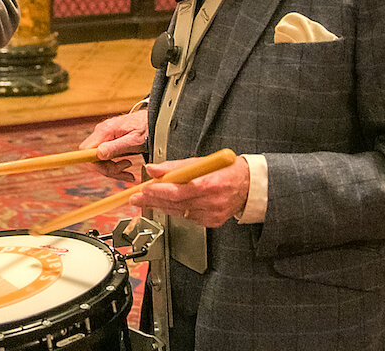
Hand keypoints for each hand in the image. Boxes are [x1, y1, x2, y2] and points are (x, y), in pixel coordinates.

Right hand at [78, 107, 147, 181]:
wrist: (154, 120)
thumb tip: (98, 154)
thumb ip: (116, 147)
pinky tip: (126, 168)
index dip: (93, 162)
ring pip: (98, 159)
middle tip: (126, 173)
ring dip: (113, 170)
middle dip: (108, 169)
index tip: (108, 170)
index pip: (86, 150)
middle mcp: (101, 132)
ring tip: (129, 172)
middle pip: (92, 157)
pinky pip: (105, 157)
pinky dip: (114, 166)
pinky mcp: (108, 140)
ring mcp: (104, 136)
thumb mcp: (134, 140)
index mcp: (105, 130)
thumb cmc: (147, 127)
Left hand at [132, 154, 250, 226]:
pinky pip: (189, 217)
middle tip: (137, 198)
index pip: (177, 191)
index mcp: (209, 184)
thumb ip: (174, 167)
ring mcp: (213, 214)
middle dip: (153, 201)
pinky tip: (171, 204)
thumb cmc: (224, 170)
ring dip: (162, 206)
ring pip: (180, 213)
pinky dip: (178, 210)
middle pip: (175, 204)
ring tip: (148, 201)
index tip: (143, 190)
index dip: (158, 192)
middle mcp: (212, 201)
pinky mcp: (213, 222)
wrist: (248, 185)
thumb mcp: (199, 162)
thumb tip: (153, 169)